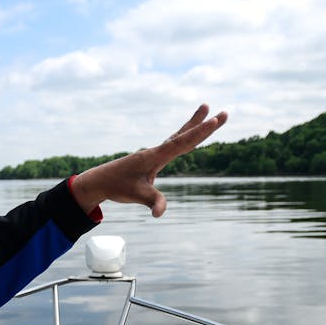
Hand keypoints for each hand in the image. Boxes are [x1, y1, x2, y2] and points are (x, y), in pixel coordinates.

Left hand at [72, 104, 227, 216]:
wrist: (100, 181)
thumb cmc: (118, 186)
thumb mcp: (136, 195)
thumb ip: (151, 201)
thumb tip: (160, 213)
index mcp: (154, 156)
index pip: (182, 142)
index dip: (200, 132)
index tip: (215, 119)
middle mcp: (156, 151)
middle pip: (185, 135)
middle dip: (204, 125)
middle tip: (224, 113)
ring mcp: (155, 153)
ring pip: (179, 136)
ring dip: (195, 125)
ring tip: (208, 110)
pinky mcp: (153, 158)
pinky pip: (174, 144)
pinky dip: (185, 137)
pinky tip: (190, 135)